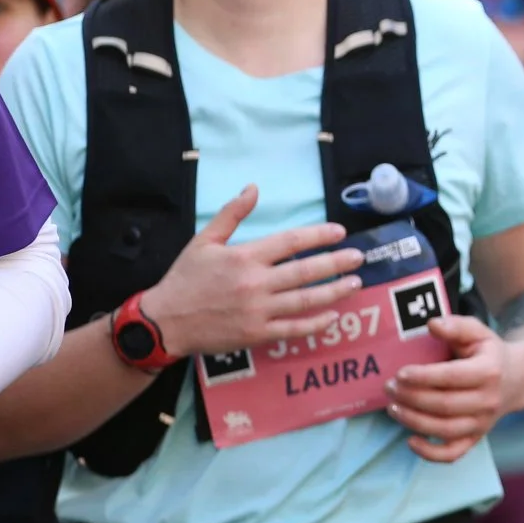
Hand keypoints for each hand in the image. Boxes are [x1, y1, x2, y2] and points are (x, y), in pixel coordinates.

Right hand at [141, 185, 363, 357]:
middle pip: (305, 271)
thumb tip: (253, 187)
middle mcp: (256, 284)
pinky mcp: (256, 335)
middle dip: (336, 263)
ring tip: (355, 283)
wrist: (164, 322)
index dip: (318, 235)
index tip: (339, 232)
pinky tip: (333, 316)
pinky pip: (292, 329)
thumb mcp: (204, 240)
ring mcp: (258, 311)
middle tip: (358, 257)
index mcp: (245, 257)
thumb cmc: (185, 278)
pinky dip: (315, 324)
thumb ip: (232, 214)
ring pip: (305, 300)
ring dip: (334, 291)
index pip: (291, 242)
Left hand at [386, 314, 507, 461]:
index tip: (400, 373)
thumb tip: (431, 324)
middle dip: (411, 398)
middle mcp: (488, 401)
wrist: (517, 380)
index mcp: (488, 371)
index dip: (423, 377)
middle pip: (444, 405)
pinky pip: (452, 454)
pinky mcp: (476, 439)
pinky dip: (430, 454)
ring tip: (392, 407)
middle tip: (389, 387)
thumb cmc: (489, 353)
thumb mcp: (478, 333)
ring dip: (413, 421)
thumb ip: (456, 326)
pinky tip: (410, 441)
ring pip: (444, 430)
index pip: (452, 377)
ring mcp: (482, 423)